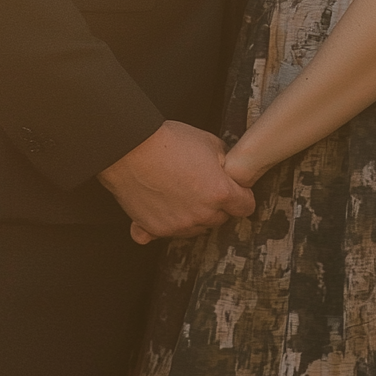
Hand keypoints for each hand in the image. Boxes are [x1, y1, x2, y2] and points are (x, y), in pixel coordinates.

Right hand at [98, 121, 254, 244]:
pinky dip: (164, 223)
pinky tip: (159, 209)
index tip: (234, 190)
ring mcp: (178, 225)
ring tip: (179, 192)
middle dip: (216, 205)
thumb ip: (225, 161)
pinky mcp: (155, 229)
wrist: (130, 147)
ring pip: (196, 228)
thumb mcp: (208, 142)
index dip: (241, 196)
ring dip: (192, 215)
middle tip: (201, 185)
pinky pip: (165, 233)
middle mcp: (202, 214)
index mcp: (220, 193)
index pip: (246, 207)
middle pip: (220, 219)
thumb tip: (228, 168)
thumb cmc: (169, 141)